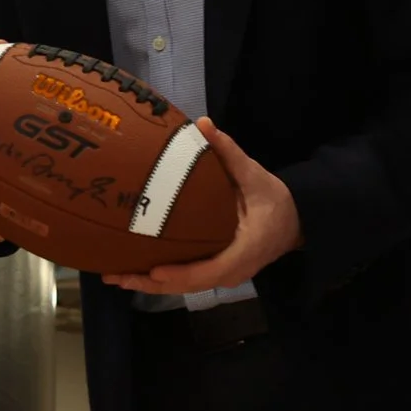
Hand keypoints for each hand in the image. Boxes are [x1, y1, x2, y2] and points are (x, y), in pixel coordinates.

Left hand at [109, 119, 299, 294]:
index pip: (210, 271)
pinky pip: (186, 279)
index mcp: (243, 252)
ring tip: (114, 276)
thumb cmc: (275, 200)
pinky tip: (134, 271)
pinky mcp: (215, 271)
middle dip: (151, 283)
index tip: (154, 271)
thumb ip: (229, 152)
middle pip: (188, 285)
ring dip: (148, 283)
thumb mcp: (255, 175)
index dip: (181, 274)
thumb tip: (203, 123)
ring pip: (184, 286)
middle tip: (116, 275)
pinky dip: (159, 278)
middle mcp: (231, 271)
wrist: (295, 221)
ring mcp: (222, 275)